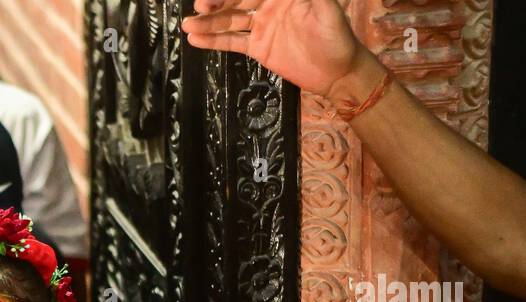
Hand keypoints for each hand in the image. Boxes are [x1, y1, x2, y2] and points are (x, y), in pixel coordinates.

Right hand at [181, 0, 368, 99]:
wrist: (337, 72)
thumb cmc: (337, 36)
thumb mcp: (325, 8)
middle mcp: (269, 4)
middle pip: (237, 0)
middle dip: (217, 2)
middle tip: (200, 6)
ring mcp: (261, 26)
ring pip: (230, 20)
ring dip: (209, 22)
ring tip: (188, 24)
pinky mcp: (257, 47)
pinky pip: (232, 42)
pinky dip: (214, 41)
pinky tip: (196, 39)